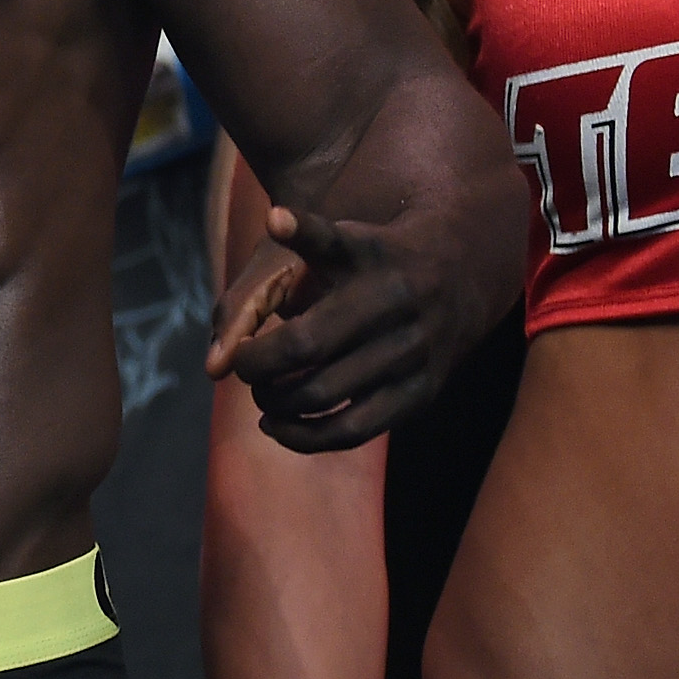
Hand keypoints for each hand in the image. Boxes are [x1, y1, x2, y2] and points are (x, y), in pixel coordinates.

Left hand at [205, 203, 458, 448]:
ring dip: (277, 403)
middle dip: (259, 367)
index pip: (311, 280)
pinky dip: (306, 437)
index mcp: (369, 265)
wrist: (460, 274)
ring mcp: (412, 357)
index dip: (260, 333)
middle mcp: (395, 311)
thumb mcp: (334, 240)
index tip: (238, 339)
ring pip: (325, 397)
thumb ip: (273, 277)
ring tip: (263, 394)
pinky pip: (355, 431)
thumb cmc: (370, 259)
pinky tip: (277, 426)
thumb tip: (219, 356)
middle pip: (305, 351)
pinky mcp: (420, 394)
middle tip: (246, 366)